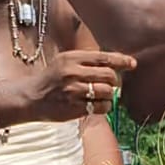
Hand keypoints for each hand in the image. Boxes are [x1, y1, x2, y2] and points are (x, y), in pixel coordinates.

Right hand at [17, 50, 137, 123]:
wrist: (31, 97)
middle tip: (109, 84)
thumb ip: (87, 62)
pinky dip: (104, 106)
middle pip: (109, 75)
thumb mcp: (65, 62)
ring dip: (108, 95)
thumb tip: (116, 65)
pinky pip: (101, 107)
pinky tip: (97, 104)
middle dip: (113, 81)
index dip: (121, 61)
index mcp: (71, 58)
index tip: (132, 64)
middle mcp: (72, 73)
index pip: (103, 57)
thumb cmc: (52, 79)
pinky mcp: (74, 108)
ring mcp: (73, 91)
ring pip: (107, 92)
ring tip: (100, 95)